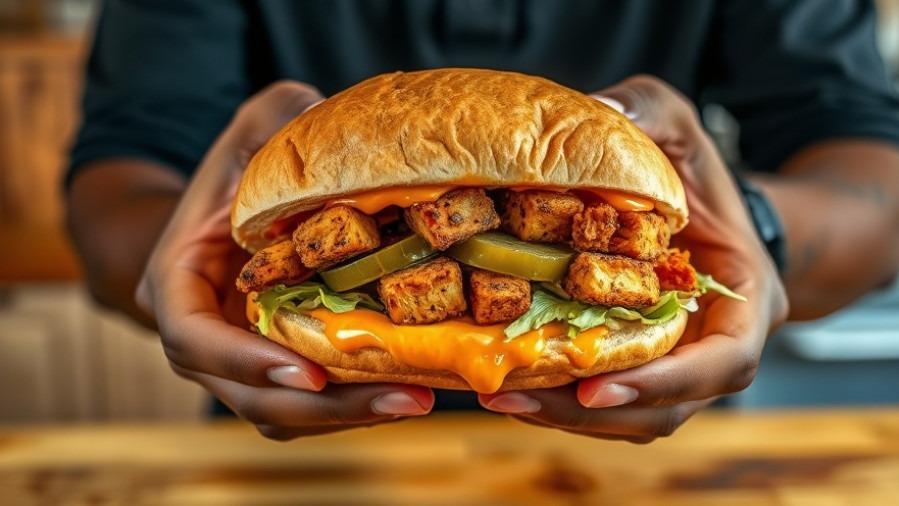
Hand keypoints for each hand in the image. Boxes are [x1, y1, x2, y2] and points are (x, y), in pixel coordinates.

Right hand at [136, 81, 433, 439]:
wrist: (225, 215)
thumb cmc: (235, 171)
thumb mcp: (251, 129)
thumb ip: (278, 120)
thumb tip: (330, 119)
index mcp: (177, 286)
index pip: (193, 340)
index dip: (245, 361)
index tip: (310, 370)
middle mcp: (202, 339)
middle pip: (250, 395)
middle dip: (324, 406)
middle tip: (402, 397)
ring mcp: (241, 362)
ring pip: (285, 413)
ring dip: (349, 415)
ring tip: (418, 399)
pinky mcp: (281, 368)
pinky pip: (312, 404)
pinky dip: (354, 404)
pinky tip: (408, 389)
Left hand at [478, 75, 788, 442]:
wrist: (703, 210)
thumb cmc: (698, 174)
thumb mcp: (681, 129)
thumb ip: (651, 112)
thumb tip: (598, 110)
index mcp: (744, 302)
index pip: (723, 362)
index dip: (666, 382)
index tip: (597, 386)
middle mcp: (712, 346)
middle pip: (665, 408)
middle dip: (590, 411)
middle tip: (516, 398)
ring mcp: (674, 364)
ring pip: (629, 416)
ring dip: (565, 415)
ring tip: (498, 395)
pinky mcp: (636, 367)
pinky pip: (603, 398)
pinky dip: (560, 399)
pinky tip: (510, 383)